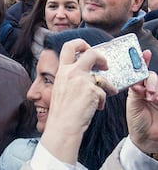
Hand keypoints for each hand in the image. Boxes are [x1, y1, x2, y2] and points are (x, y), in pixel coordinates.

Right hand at [41, 39, 116, 163]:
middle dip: (101, 57)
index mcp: (62, 72)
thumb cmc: (61, 112)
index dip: (80, 43)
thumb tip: (87, 76)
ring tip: (107, 94)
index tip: (87, 49)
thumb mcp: (61, 89)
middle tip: (104, 66)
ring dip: (107, 86)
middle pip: (91, 53)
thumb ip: (70, 79)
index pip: (69, 47)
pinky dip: (102, 101)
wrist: (62, 126)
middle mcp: (72, 73)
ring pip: (102, 78)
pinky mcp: (92, 91)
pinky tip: (96, 108)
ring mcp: (82, 81)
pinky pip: (104, 93)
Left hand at [126, 50, 157, 153]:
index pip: (140, 73)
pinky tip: (157, 99)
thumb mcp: (133, 105)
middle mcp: (148, 90)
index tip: (145, 54)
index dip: (143, 62)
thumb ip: (136, 92)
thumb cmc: (137, 122)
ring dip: (156, 88)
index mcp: (137, 89)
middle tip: (148, 92)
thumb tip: (137, 83)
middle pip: (152, 77)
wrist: (147, 139)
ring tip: (152, 99)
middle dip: (151, 81)